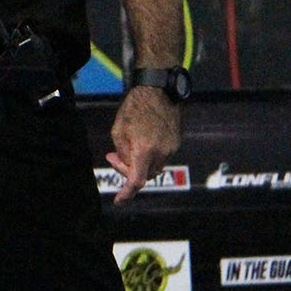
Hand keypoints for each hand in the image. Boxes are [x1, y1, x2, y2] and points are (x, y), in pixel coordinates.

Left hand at [107, 86, 181, 204]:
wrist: (158, 90)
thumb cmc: (134, 108)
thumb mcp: (118, 130)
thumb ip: (121, 153)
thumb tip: (125, 165)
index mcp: (144, 150)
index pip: (136, 180)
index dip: (127, 193)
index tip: (119, 201)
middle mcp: (162, 153)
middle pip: (145, 175)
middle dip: (129, 171)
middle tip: (114, 157)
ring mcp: (172, 148)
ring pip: (154, 166)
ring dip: (140, 162)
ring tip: (128, 144)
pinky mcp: (177, 142)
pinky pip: (162, 155)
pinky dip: (150, 153)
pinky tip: (142, 137)